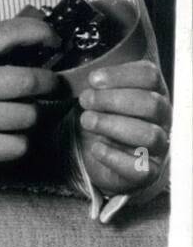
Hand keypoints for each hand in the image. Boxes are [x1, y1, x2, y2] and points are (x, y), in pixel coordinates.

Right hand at [0, 17, 62, 167]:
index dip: (41, 32)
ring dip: (31, 116)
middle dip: (49, 83)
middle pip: (31, 80)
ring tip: (19, 115)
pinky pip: (16, 146)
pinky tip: (6, 138)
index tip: (52, 40)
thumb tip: (19, 50)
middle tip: (48, 85)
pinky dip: (18, 143)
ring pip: (29, 116)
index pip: (11, 33)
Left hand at [76, 60, 168, 194]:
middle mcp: (161, 119)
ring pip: (149, 134)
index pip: (150, 76)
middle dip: (113, 99)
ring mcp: (158, 147)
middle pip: (151, 104)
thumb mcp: (99, 97)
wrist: (100, 157)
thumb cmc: (102, 119)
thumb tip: (89, 79)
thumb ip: (97, 85)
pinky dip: (114, 156)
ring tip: (86, 121)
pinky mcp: (148, 172)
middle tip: (85, 100)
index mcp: (152, 93)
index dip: (121, 74)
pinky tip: (96, 148)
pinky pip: (141, 168)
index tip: (93, 79)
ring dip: (111, 125)